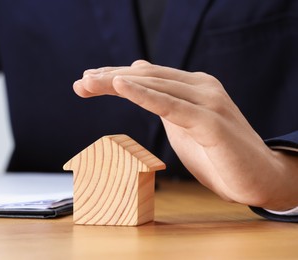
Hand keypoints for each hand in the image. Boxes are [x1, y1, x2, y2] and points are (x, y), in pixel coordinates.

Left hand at [73, 60, 297, 209]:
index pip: (148, 76)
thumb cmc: (218, 154)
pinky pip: (171, 105)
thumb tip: (139, 78)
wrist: (260, 177)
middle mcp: (200, 87)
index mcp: (193, 87)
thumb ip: (163, 101)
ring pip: (155, 86)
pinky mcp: (211, 122)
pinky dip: (145, 95)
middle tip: (80, 82)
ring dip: (119, 82)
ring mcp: (207, 102)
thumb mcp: (183, 124)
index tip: (86, 82)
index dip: (115, 76)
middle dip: (110, 78)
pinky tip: (121, 86)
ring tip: (91, 81)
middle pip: (147, 77)